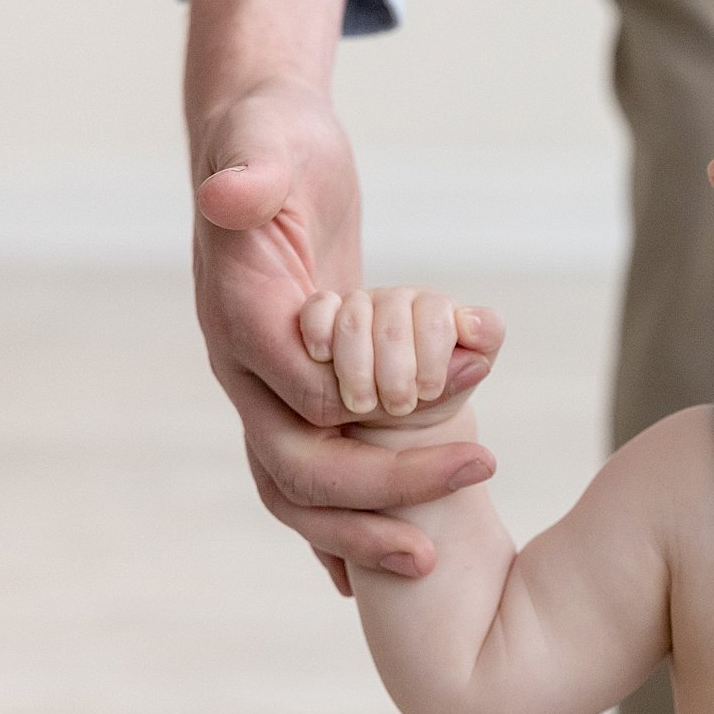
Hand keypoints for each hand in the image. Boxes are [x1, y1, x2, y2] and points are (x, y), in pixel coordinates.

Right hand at [193, 81, 501, 589]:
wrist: (260, 151)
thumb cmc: (271, 142)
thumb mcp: (268, 142)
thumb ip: (249, 173)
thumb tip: (233, 194)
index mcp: (239, 317)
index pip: (301, 393)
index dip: (375, 410)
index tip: (459, 403)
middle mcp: (241, 368)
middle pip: (296, 465)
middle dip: (384, 489)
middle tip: (480, 472)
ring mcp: (263, 390)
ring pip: (295, 493)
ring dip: (359, 532)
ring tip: (433, 558)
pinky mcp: (295, 394)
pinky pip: (309, 481)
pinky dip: (341, 531)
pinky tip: (385, 570)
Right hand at [299, 286, 503, 437]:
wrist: (395, 414)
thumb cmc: (432, 392)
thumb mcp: (466, 374)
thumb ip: (482, 343)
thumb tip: (470, 325)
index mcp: (436, 308)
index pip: (437, 317)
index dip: (433, 358)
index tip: (428, 392)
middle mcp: (397, 300)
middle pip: (393, 324)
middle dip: (396, 373)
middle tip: (399, 405)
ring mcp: (359, 304)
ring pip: (354, 321)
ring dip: (358, 368)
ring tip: (363, 404)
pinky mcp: (324, 314)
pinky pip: (317, 309)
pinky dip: (318, 331)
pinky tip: (323, 357)